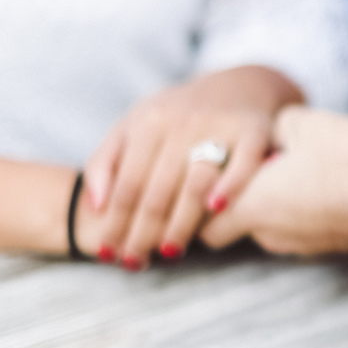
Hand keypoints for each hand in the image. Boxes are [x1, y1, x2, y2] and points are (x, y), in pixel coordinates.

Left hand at [84, 66, 301, 268]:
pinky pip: (244, 163)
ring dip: (180, 224)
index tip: (107, 253)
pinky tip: (216, 209)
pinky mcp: (254, 130)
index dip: (115, 223)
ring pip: (195, 184)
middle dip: (142, 233)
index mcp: (149, 122)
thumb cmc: (178, 116)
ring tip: (168, 252)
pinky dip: (231, 185)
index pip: (127, 185)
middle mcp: (182, 122)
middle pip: (157, 191)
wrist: (239, 85)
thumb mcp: (135, 126)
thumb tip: (94, 206)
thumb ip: (106, 162)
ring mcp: (219, 125)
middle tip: (134, 262)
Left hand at [201, 105, 347, 255]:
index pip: (202, 227)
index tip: (211, 181)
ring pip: (268, 229)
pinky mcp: (327, 246)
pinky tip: (319, 185)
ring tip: (292, 174)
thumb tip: (265, 132)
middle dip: (233, 207)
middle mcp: (269, 234)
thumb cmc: (343, 154)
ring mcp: (300, 245)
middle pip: (232, 231)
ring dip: (270, 207)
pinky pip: (298, 230)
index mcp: (250, 206)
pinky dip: (297, 212)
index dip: (199, 208)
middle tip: (248, 174)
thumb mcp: (298, 123)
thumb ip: (269, 129)